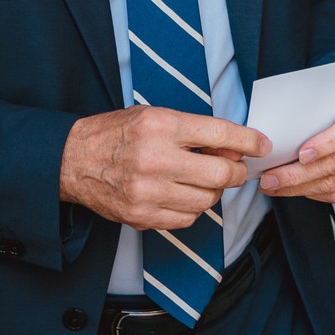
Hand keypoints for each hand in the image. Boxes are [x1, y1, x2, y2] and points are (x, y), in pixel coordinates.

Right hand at [60, 106, 269, 229]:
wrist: (73, 160)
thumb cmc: (118, 134)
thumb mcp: (155, 116)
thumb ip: (193, 130)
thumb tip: (233, 147)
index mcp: (161, 126)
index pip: (219, 133)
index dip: (247, 141)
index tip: (261, 145)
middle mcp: (155, 159)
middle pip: (219, 174)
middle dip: (235, 172)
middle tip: (234, 168)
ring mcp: (147, 192)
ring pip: (207, 200)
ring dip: (214, 192)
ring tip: (202, 180)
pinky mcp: (140, 216)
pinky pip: (187, 219)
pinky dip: (194, 208)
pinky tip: (183, 195)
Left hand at [259, 84, 334, 202]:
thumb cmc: (331, 103)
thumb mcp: (320, 96)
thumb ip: (304, 111)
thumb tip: (269, 135)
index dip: (325, 144)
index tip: (301, 155)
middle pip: (334, 163)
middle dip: (296, 175)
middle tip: (270, 179)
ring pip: (334, 182)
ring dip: (300, 189)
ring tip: (276, 186)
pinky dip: (317, 195)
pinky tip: (300, 190)